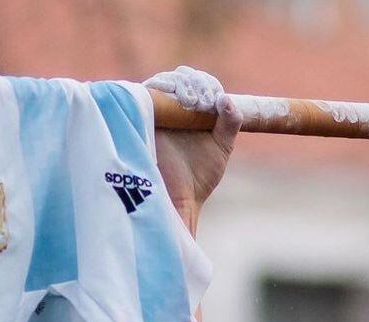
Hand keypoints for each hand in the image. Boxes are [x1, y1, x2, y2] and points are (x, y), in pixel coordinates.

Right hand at [144, 66, 242, 227]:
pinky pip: (146, 92)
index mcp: (194, 112)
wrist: (179, 197)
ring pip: (165, 80)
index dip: (207, 85)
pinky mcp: (139, 115)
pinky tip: (175, 99)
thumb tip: (226, 98)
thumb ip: (230, 124)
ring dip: (181, 84)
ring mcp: (156, 110)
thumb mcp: (222, 147)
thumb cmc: (200, 177)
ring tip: (192, 103)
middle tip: (203, 102)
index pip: (200, 83)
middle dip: (195, 83)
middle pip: (182, 76)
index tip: (214, 100)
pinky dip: (161, 88)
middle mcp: (174, 107)